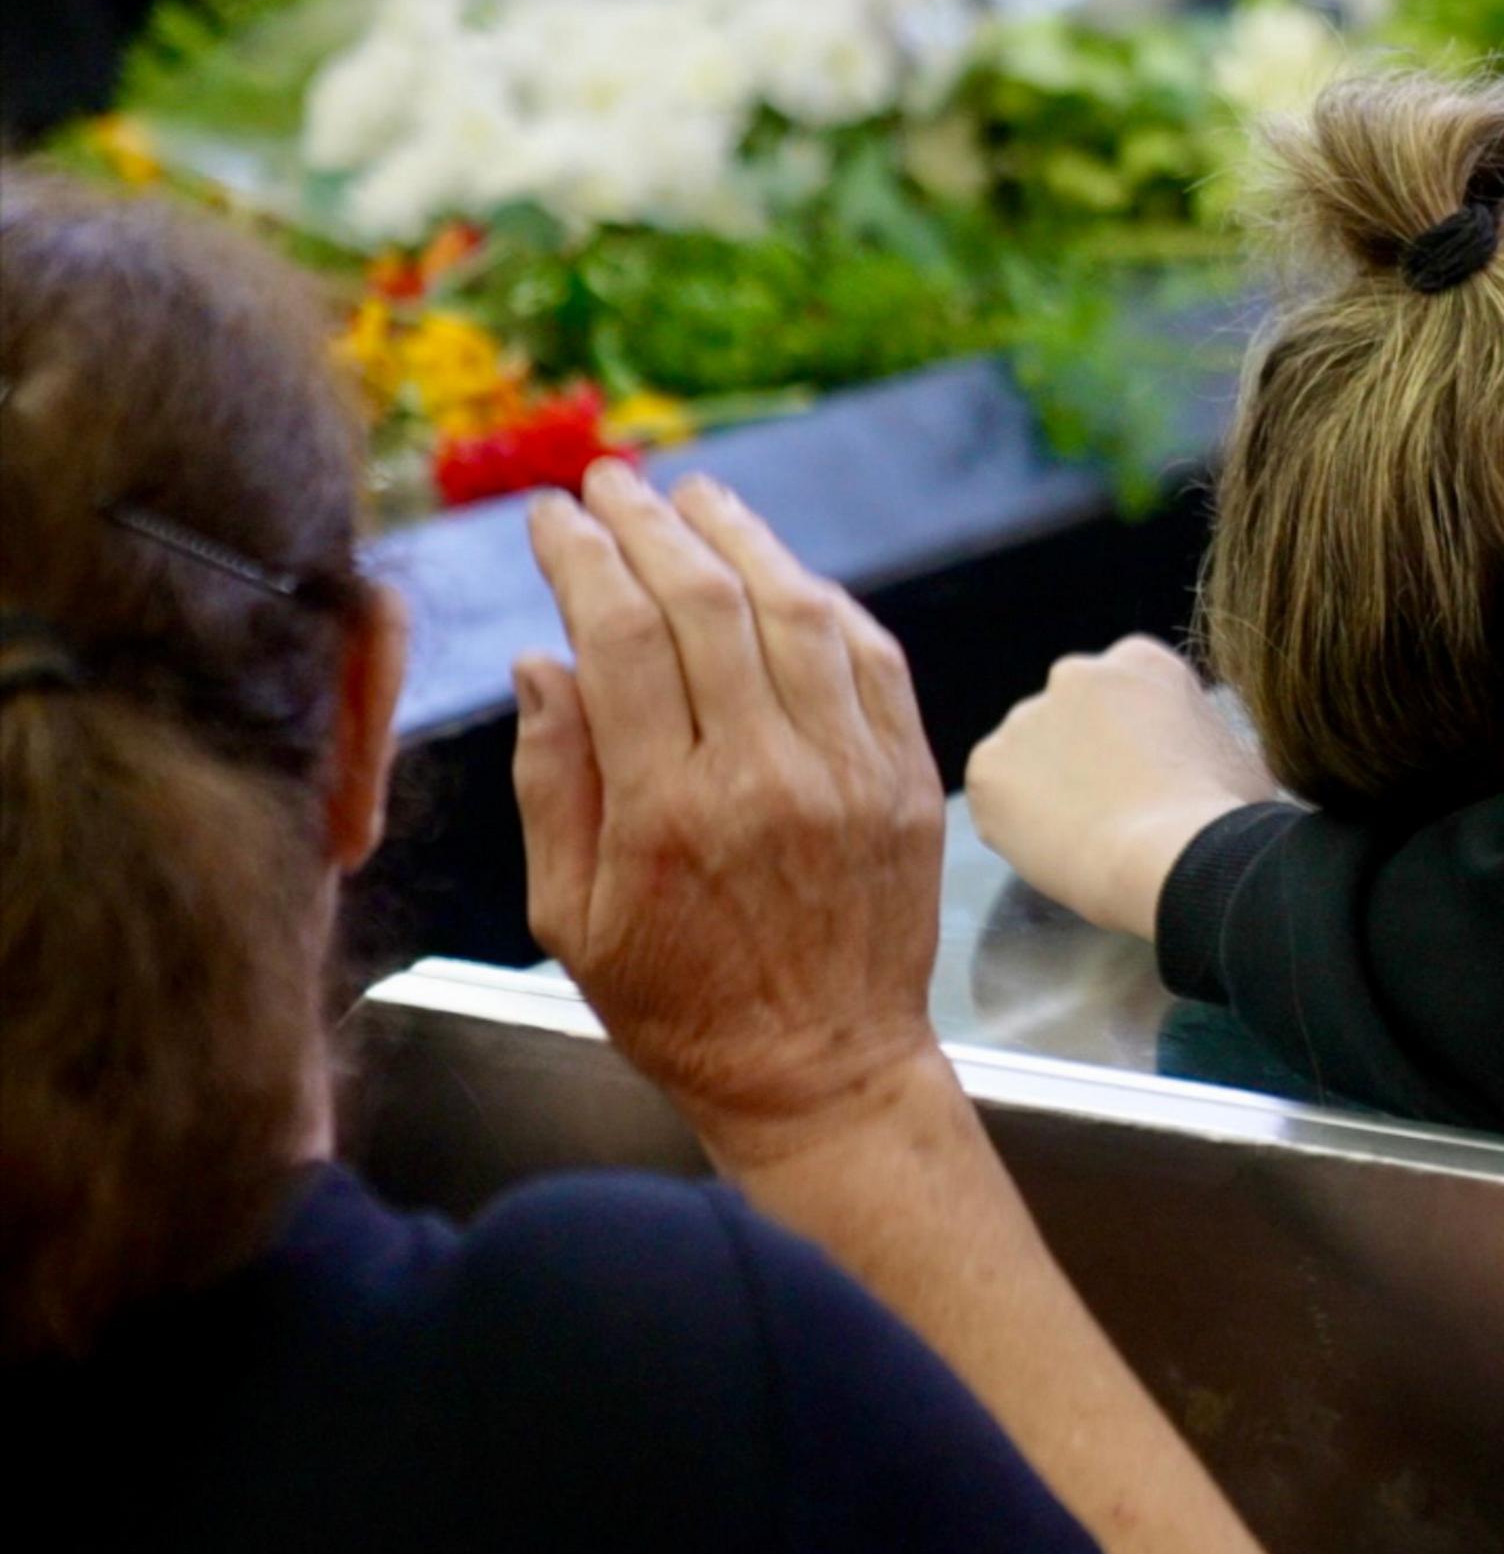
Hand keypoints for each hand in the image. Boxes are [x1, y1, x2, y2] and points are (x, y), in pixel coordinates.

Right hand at [516, 464, 946, 1160]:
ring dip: (743, 539)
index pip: (619, 635)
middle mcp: (767, 775)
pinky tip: (782, 572)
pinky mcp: (910, 780)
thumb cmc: (680, 1005)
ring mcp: (852, 772)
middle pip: (707, 603)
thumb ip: (553, 782)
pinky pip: (871, 659)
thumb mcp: (572, 917)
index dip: (584, 557)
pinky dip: (824, 602)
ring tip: (694, 497)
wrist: (823, 1072)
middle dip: (651, 524)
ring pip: (798, 613)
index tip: (553, 517)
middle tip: (611, 481)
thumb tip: (543, 662)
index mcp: (667, 810)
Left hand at [966, 636, 1276, 942]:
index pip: (1127, 693)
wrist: (1170, 857)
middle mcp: (1075, 674)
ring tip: (1086, 837)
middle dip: (1085, 754)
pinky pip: (996, 796)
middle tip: (1115, 808)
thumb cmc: (1218, 814)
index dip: (1137, 741)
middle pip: (1072, 716)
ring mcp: (1025, 718)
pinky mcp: (988, 767)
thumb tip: (1198, 756)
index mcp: (1141, 662)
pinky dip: (1015, 822)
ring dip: (1049, 786)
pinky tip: (1056, 847)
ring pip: (1030, 755)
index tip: (1150, 777)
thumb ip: (1200, 737)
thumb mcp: (1236, 754)